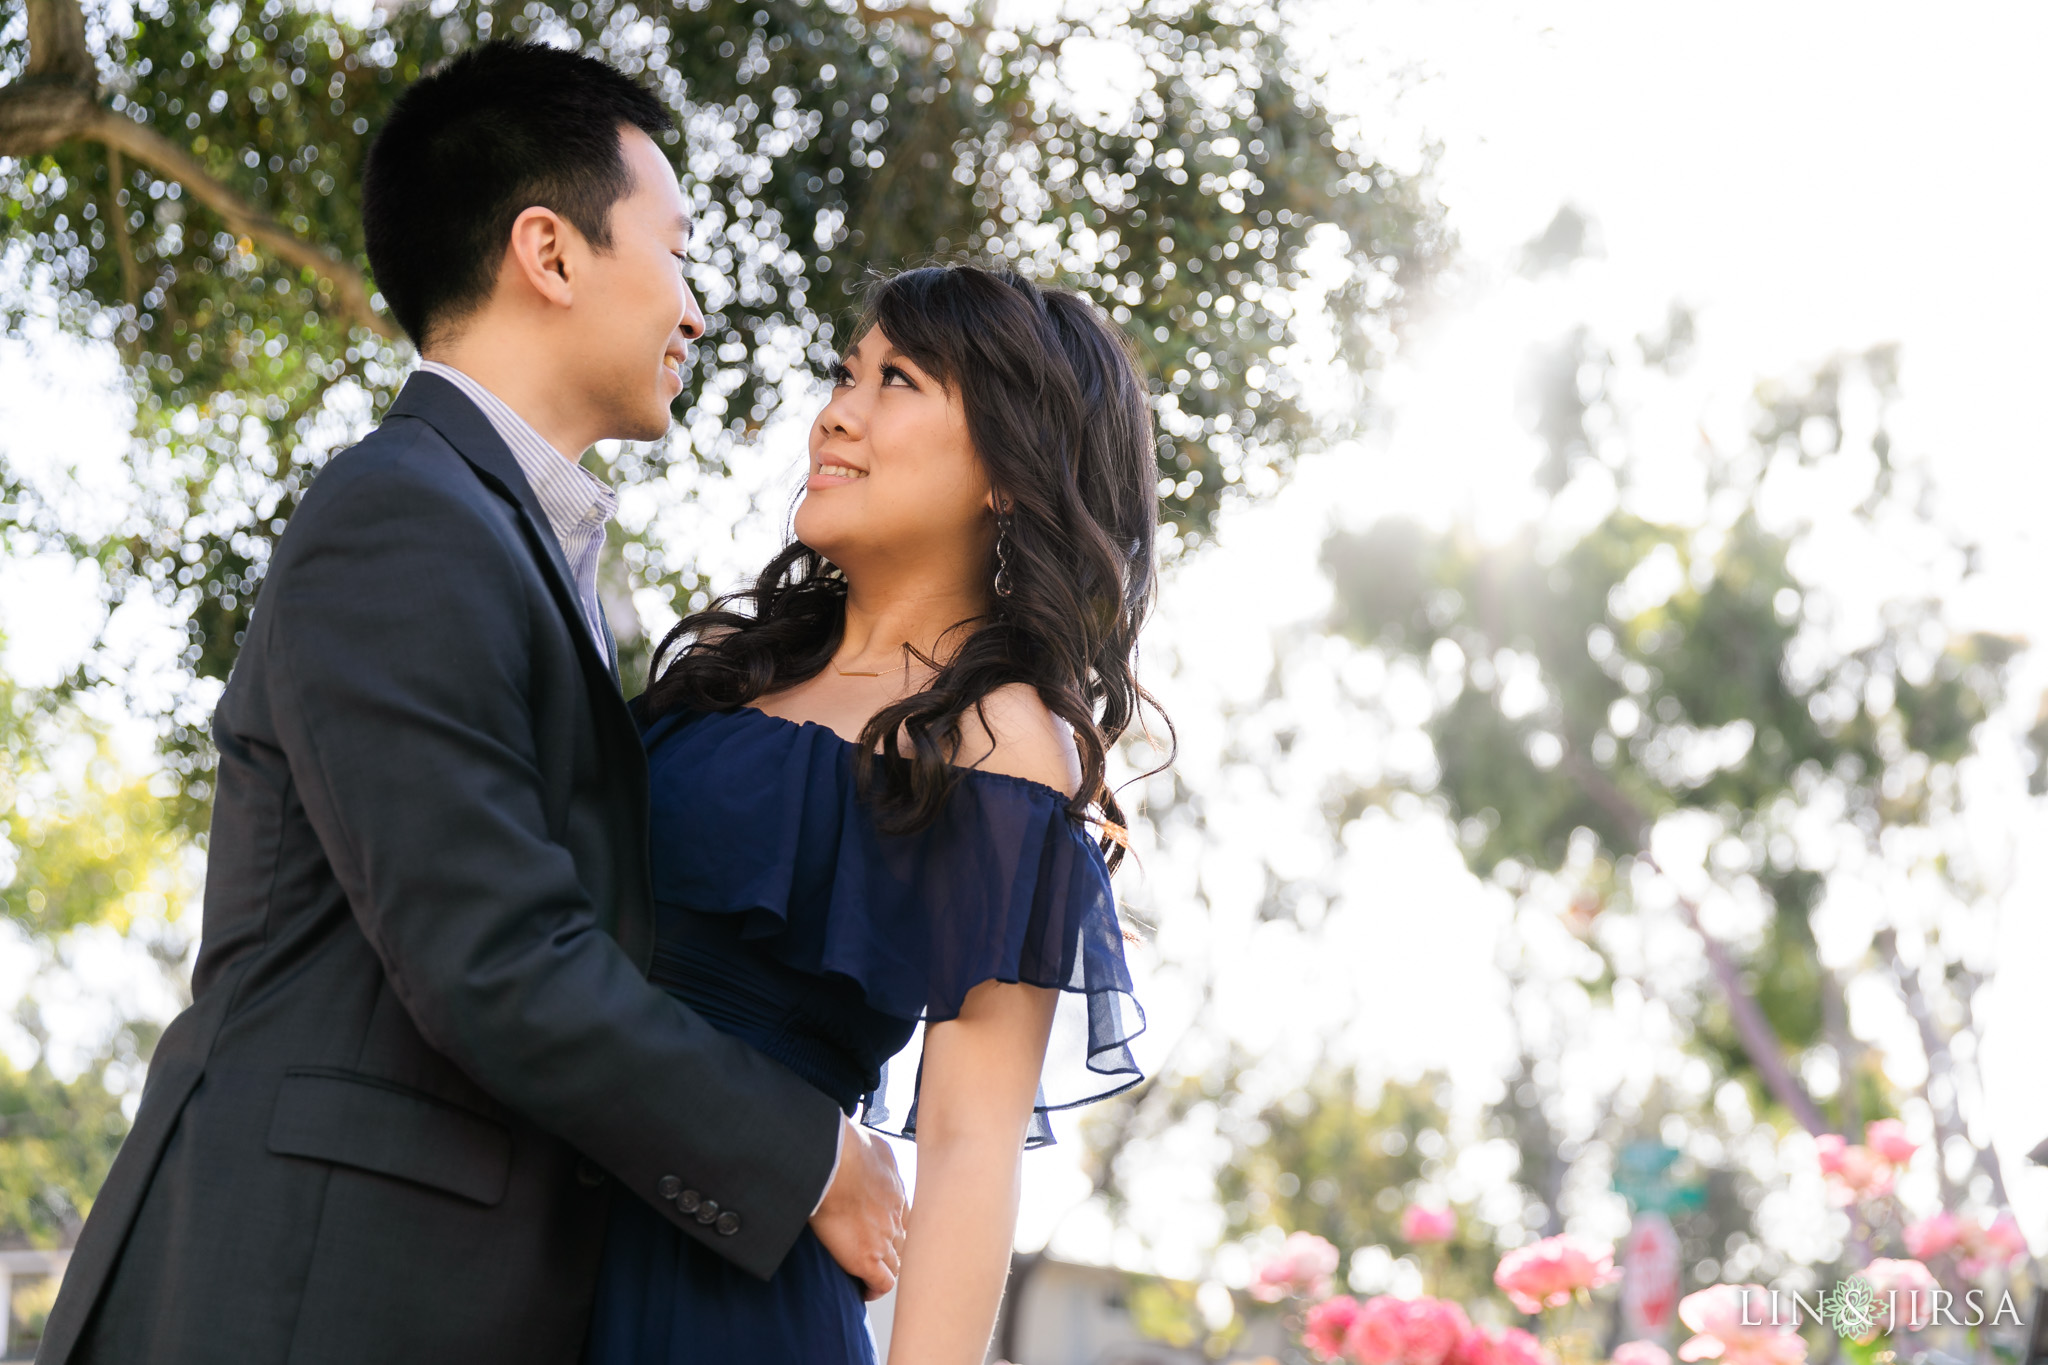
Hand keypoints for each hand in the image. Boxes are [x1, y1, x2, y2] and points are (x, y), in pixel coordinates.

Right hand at [809, 1115, 907, 1299]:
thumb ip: (876, 1153)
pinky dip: (875, 1290)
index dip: (898, 1226)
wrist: (832, 1164)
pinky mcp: (867, 1259)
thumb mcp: (872, 1145)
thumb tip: (868, 1149)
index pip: (908, 1217)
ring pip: (899, 1265)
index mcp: (896, 1190)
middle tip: (884, 1257)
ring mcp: (885, 1239)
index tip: (885, 1231)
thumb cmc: (843, 1147)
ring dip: (887, 1270)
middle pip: (908, 1242)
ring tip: (874, 1276)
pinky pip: (882, 1284)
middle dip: (900, 1251)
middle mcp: (897, 1216)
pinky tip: (864, 1289)